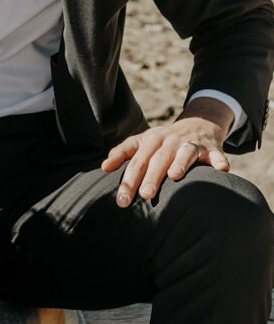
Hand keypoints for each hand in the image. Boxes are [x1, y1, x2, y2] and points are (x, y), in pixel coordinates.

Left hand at [101, 101, 232, 206]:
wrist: (198, 123)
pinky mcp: (212, 148)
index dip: (128, 180)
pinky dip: (219, 160)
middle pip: (158, 159)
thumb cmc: (164, 140)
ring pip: (185, 152)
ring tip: (174, 176)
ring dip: (180, 163)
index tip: (121, 200)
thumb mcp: (143, 142)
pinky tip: (222, 169)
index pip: (136, 161)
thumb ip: (123, 153)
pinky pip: (216, 154)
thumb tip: (103, 168)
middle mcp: (170, 140)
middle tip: (144, 195)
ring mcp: (191, 143)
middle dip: (151, 177)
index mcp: (151, 140)